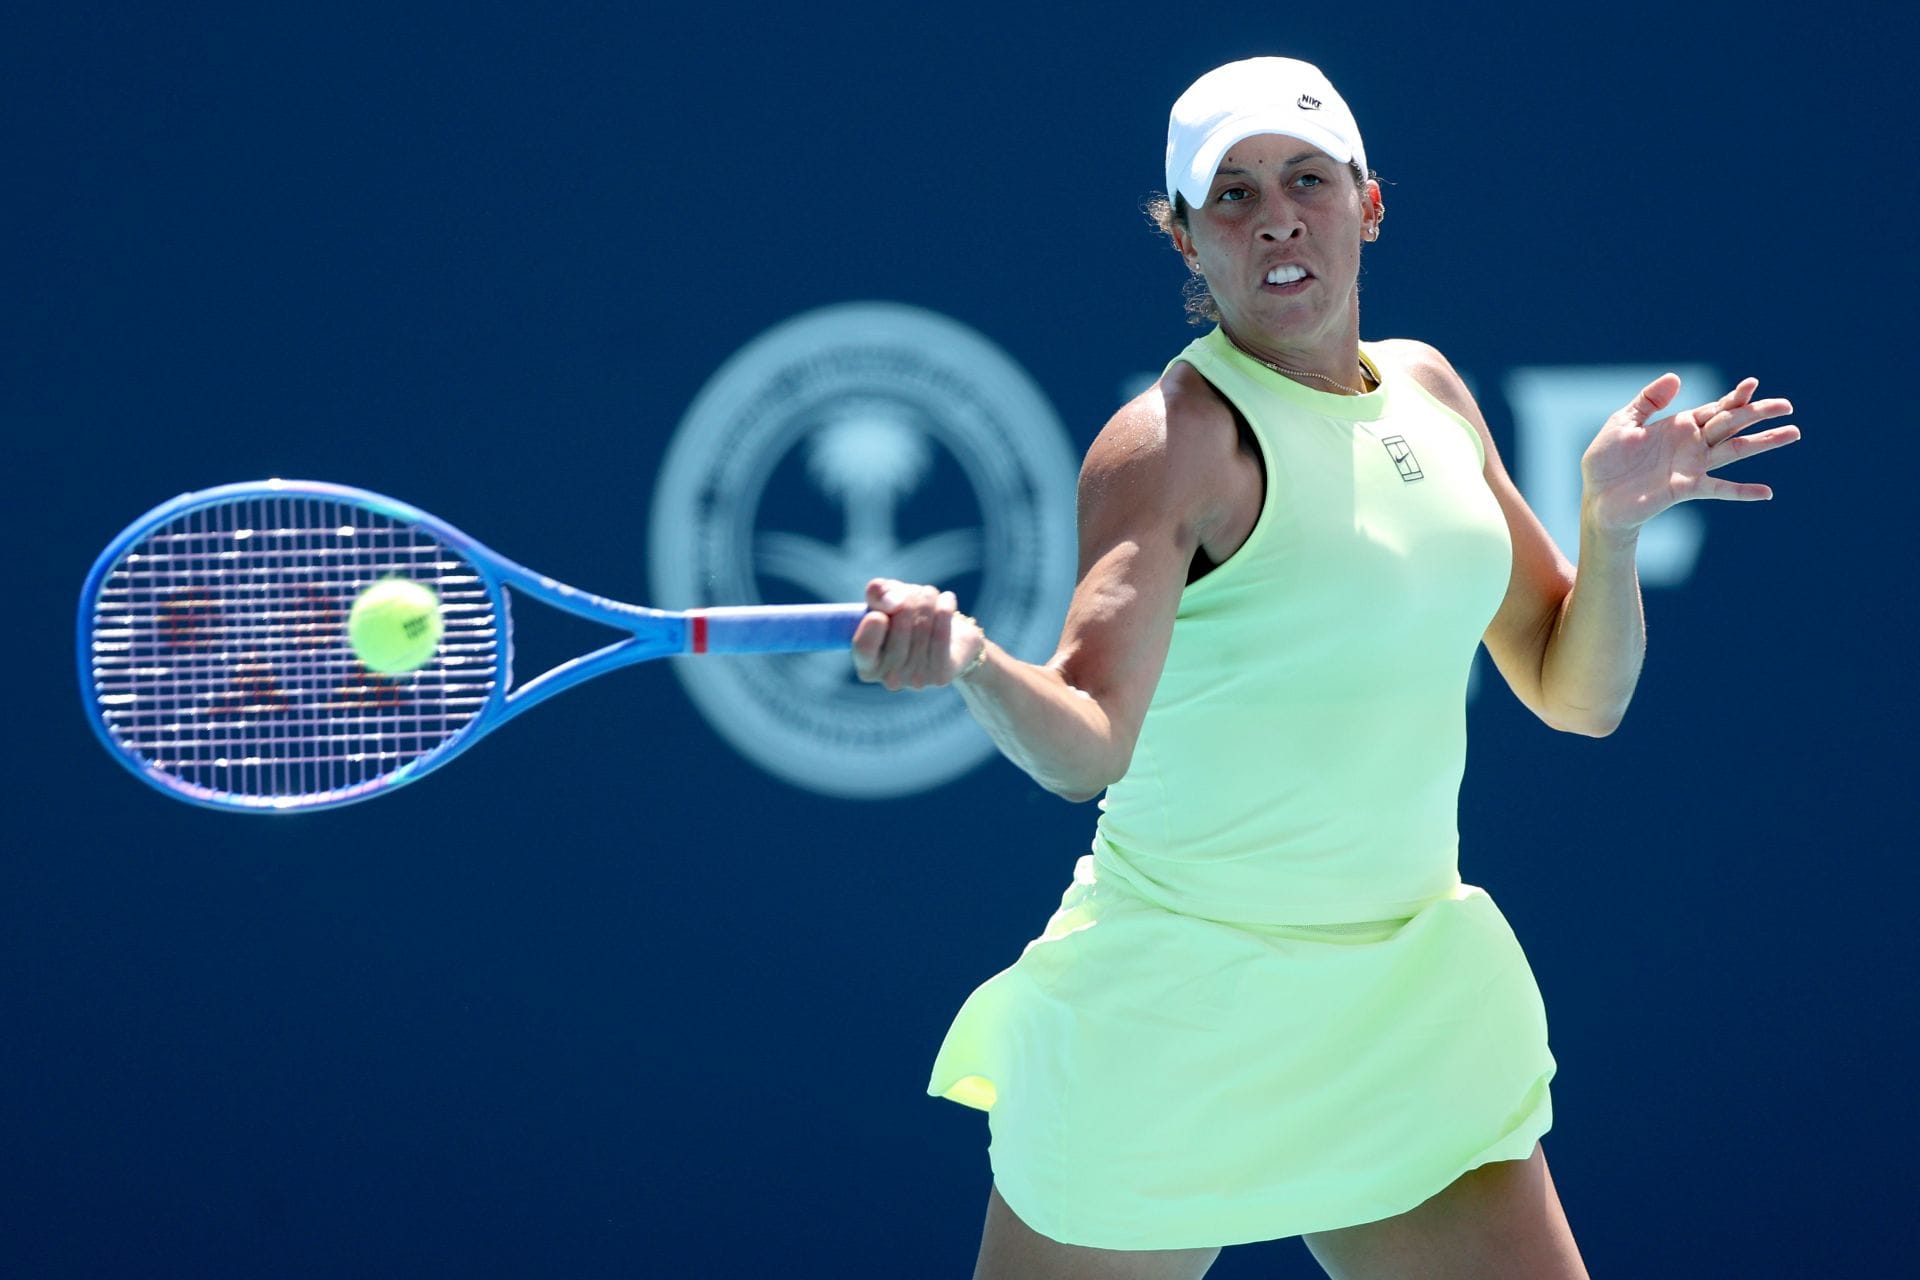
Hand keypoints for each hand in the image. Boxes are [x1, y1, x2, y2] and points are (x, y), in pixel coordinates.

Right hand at [851, 578, 985, 690]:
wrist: (951, 640)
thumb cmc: (909, 617)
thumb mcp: (886, 599)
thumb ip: (877, 593)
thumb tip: (891, 601)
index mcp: (867, 665)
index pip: (864, 646)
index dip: (872, 625)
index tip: (880, 612)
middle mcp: (888, 678)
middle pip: (899, 624)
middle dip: (908, 597)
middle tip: (913, 593)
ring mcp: (915, 680)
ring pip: (923, 622)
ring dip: (928, 597)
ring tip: (929, 594)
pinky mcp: (940, 675)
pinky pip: (943, 628)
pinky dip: (946, 605)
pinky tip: (946, 600)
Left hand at [1580, 374, 1799, 536]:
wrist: (1597, 497)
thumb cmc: (1607, 461)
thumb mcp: (1623, 422)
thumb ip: (1649, 401)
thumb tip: (1677, 377)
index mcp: (1679, 425)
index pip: (1715, 408)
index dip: (1735, 397)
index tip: (1754, 384)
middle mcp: (1692, 445)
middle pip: (1732, 425)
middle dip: (1758, 413)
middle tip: (1788, 405)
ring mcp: (1692, 467)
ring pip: (1735, 451)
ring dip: (1763, 443)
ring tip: (1794, 433)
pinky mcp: (1685, 488)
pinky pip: (1719, 489)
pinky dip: (1742, 491)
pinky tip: (1767, 493)